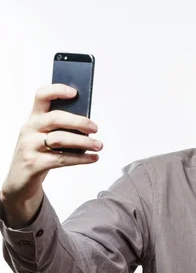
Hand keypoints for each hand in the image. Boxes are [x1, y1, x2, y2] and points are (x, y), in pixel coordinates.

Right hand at [1, 84, 102, 225]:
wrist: (19, 181)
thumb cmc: (38, 154)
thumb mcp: (44, 137)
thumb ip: (60, 128)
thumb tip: (87, 124)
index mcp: (33, 118)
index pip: (41, 96)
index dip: (57, 90)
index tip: (75, 93)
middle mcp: (29, 130)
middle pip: (55, 118)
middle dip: (78, 122)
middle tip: (95, 128)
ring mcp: (30, 147)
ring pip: (59, 140)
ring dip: (83, 142)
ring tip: (98, 145)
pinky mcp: (34, 164)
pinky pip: (61, 159)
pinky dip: (80, 158)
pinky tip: (92, 158)